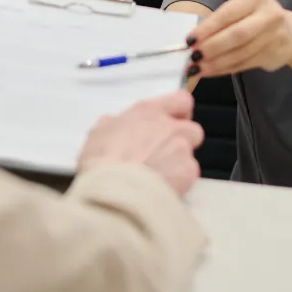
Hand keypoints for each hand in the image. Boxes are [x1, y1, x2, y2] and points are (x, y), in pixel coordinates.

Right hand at [78, 91, 203, 196]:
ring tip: (157, 178)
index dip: (180, 112)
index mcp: (149, 112)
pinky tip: (160, 189)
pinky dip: (179, 183)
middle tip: (163, 154)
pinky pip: (189, 176)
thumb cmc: (102, 161)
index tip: (173, 122)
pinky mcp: (188, 173)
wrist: (114, 191)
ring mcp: (182, 149)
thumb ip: (114, 124)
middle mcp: (170, 127)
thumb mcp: (98, 133)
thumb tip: (115, 126)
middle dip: (183, 141)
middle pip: (192, 130)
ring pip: (189, 156)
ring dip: (178, 164)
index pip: (181, 100)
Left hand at [187, 0, 291, 77]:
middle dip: (212, 47)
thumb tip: (194, 39)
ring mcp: (273, 37)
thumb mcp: (243, 9)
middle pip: (237, 35)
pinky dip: (224, 69)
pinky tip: (210, 71)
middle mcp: (268, 15)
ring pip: (240, 53)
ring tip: (197, 68)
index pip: (228, 13)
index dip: (208, 28)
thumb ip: (222, 20)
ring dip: (216, 63)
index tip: (190, 39)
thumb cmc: (257, 18)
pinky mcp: (272, 56)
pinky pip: (244, 65)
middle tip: (193, 56)